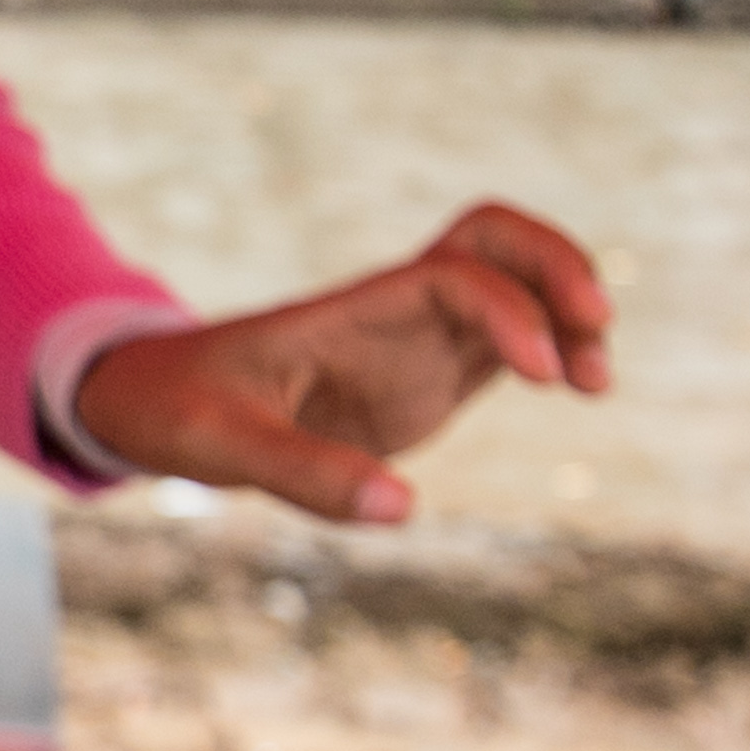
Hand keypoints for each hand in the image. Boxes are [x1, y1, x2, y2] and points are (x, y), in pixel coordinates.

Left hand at [72, 202, 613, 528]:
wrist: (152, 400)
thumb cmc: (177, 408)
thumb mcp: (222, 445)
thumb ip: (305, 474)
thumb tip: (401, 510)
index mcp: (351, 311)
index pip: (452, 274)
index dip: (507, 308)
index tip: (538, 374)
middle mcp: (395, 312)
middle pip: (495, 239)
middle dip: (558, 265)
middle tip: (597, 330)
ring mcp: (417, 338)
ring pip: (516, 285)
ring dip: (569, 312)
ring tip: (596, 381)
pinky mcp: (429, 374)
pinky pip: (510, 338)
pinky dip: (556, 350)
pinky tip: (582, 389)